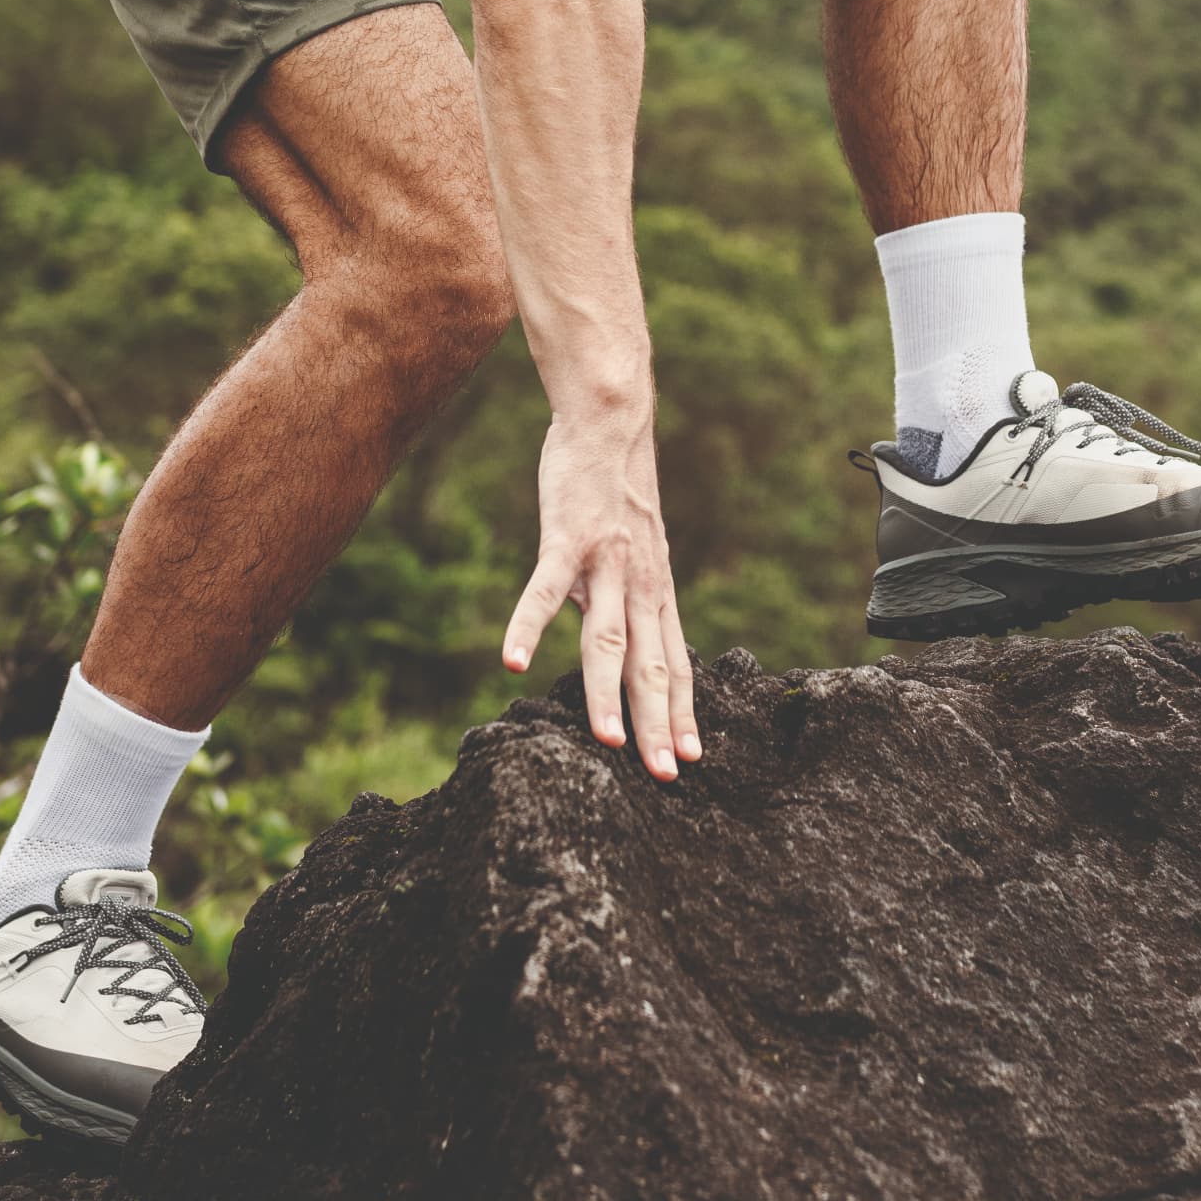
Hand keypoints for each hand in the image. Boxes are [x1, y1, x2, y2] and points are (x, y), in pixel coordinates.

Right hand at [500, 399, 702, 780]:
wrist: (610, 423)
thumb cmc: (616, 492)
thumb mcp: (637, 553)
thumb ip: (629, 601)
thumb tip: (617, 649)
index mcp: (656, 594)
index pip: (674, 665)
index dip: (682, 713)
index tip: (688, 760)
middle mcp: (640, 586)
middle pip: (650, 666)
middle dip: (658, 724)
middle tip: (665, 776)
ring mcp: (605, 565)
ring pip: (607, 639)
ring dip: (606, 693)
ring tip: (608, 743)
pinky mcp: (567, 541)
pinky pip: (544, 591)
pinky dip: (528, 626)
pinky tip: (512, 662)